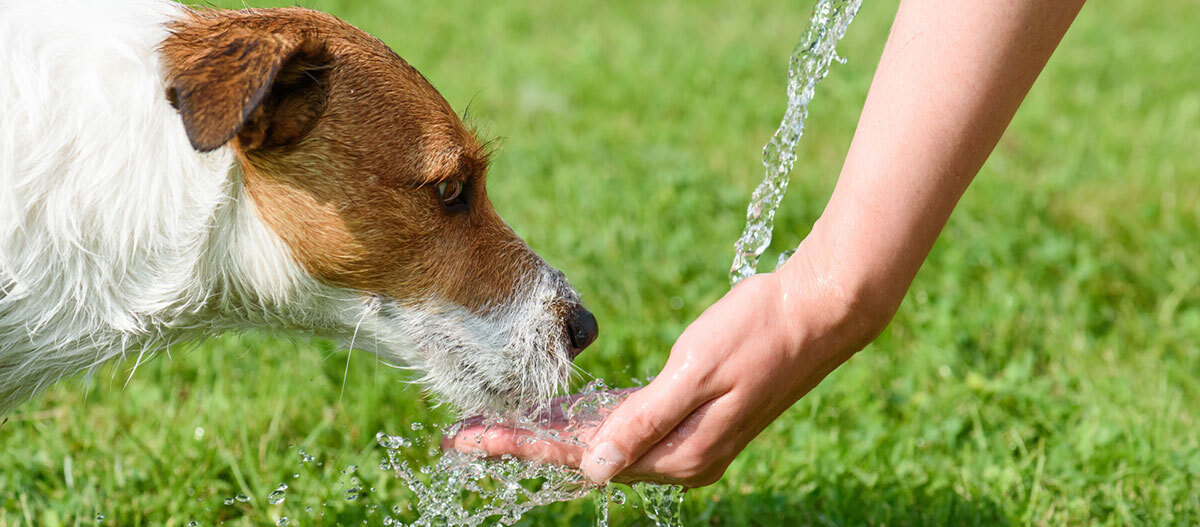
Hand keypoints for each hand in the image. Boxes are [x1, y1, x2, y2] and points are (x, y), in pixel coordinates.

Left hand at [445, 249, 885, 486]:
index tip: (470, 439)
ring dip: (552, 431)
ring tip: (496, 422)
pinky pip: (628, 425)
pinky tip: (558, 410)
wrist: (819, 309)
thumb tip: (592, 468)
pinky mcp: (693, 417)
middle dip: (525, 442)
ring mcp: (688, 439)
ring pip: (603, 442)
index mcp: (681, 454)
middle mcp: (681, 457)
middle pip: (585, 455)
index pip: (584, 457)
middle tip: (464, 433)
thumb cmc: (759, 331)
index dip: (524, 446)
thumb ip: (644, 422)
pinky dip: (590, 419)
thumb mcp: (698, 371)